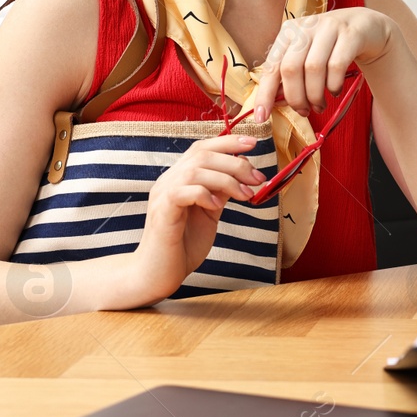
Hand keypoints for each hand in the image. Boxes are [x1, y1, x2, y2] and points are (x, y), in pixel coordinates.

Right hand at [128, 135, 263, 303]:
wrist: (158, 274)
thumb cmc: (184, 244)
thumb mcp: (210, 212)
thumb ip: (221, 192)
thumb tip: (243, 174)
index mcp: (180, 178)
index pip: (202, 148)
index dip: (228, 141)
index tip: (253, 143)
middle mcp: (169, 181)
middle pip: (202, 155)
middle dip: (235, 163)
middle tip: (258, 178)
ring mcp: (163, 195)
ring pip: (195, 170)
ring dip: (226, 179)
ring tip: (245, 195)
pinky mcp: (162, 212)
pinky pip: (181, 192)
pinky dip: (204, 194)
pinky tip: (216, 207)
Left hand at [251, 8, 397, 120]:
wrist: (366, 27)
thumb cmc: (331, 48)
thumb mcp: (307, 55)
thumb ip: (290, 75)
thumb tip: (274, 103)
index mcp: (289, 32)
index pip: (271, 66)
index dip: (265, 94)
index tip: (262, 117)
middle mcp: (306, 26)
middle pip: (291, 68)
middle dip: (296, 97)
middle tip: (304, 112)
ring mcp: (329, 27)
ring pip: (314, 68)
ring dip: (316, 95)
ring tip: (320, 106)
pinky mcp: (350, 34)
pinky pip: (337, 66)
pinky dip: (334, 85)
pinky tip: (335, 91)